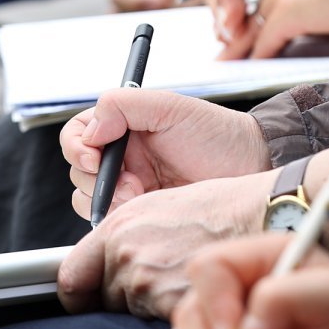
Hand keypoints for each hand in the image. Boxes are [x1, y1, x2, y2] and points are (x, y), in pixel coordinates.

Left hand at [57, 173, 275, 318]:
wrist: (262, 212)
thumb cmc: (220, 207)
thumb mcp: (159, 207)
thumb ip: (125, 237)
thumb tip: (108, 261)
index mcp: (116, 229)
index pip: (71, 278)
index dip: (80, 296)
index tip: (90, 302)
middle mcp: (124, 255)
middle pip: (104, 302)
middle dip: (126, 301)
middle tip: (161, 288)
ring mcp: (146, 282)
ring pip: (133, 317)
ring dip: (153, 312)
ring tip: (184, 288)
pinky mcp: (171, 305)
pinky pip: (159, 328)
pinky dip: (175, 322)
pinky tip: (197, 302)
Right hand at [61, 89, 270, 215]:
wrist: (251, 168)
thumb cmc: (218, 134)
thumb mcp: (170, 107)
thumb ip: (122, 106)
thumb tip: (89, 132)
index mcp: (122, 128)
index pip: (77, 135)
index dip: (77, 148)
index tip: (95, 160)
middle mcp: (121, 157)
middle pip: (79, 171)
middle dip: (98, 181)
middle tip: (131, 183)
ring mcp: (130, 187)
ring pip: (90, 199)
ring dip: (108, 201)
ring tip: (142, 196)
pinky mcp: (142, 214)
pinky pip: (112, 222)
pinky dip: (119, 219)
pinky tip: (146, 211)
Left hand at [213, 0, 328, 58]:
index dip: (255, 12)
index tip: (245, 29)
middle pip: (252, 8)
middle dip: (236, 32)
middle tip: (225, 52)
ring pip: (251, 25)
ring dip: (237, 48)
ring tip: (225, 64)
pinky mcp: (288, 11)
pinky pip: (265, 40)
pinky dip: (257, 57)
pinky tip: (251, 69)